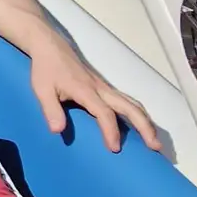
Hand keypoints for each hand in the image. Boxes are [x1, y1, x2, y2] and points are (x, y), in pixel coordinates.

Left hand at [27, 34, 161, 154]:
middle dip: (144, 126)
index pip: (104, 112)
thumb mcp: (41, 90)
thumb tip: (57, 130)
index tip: (114, 148)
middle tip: (155, 147)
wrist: (51, 47)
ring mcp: (105, 87)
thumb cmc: (46, 70)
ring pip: (132, 103)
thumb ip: (50, 109)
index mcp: (86, 91)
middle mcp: (101, 89)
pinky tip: (141, 126)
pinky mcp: (105, 87)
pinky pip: (127, 101)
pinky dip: (138, 114)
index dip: (111, 130)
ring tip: (155, 141)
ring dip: (146, 121)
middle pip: (130, 107)